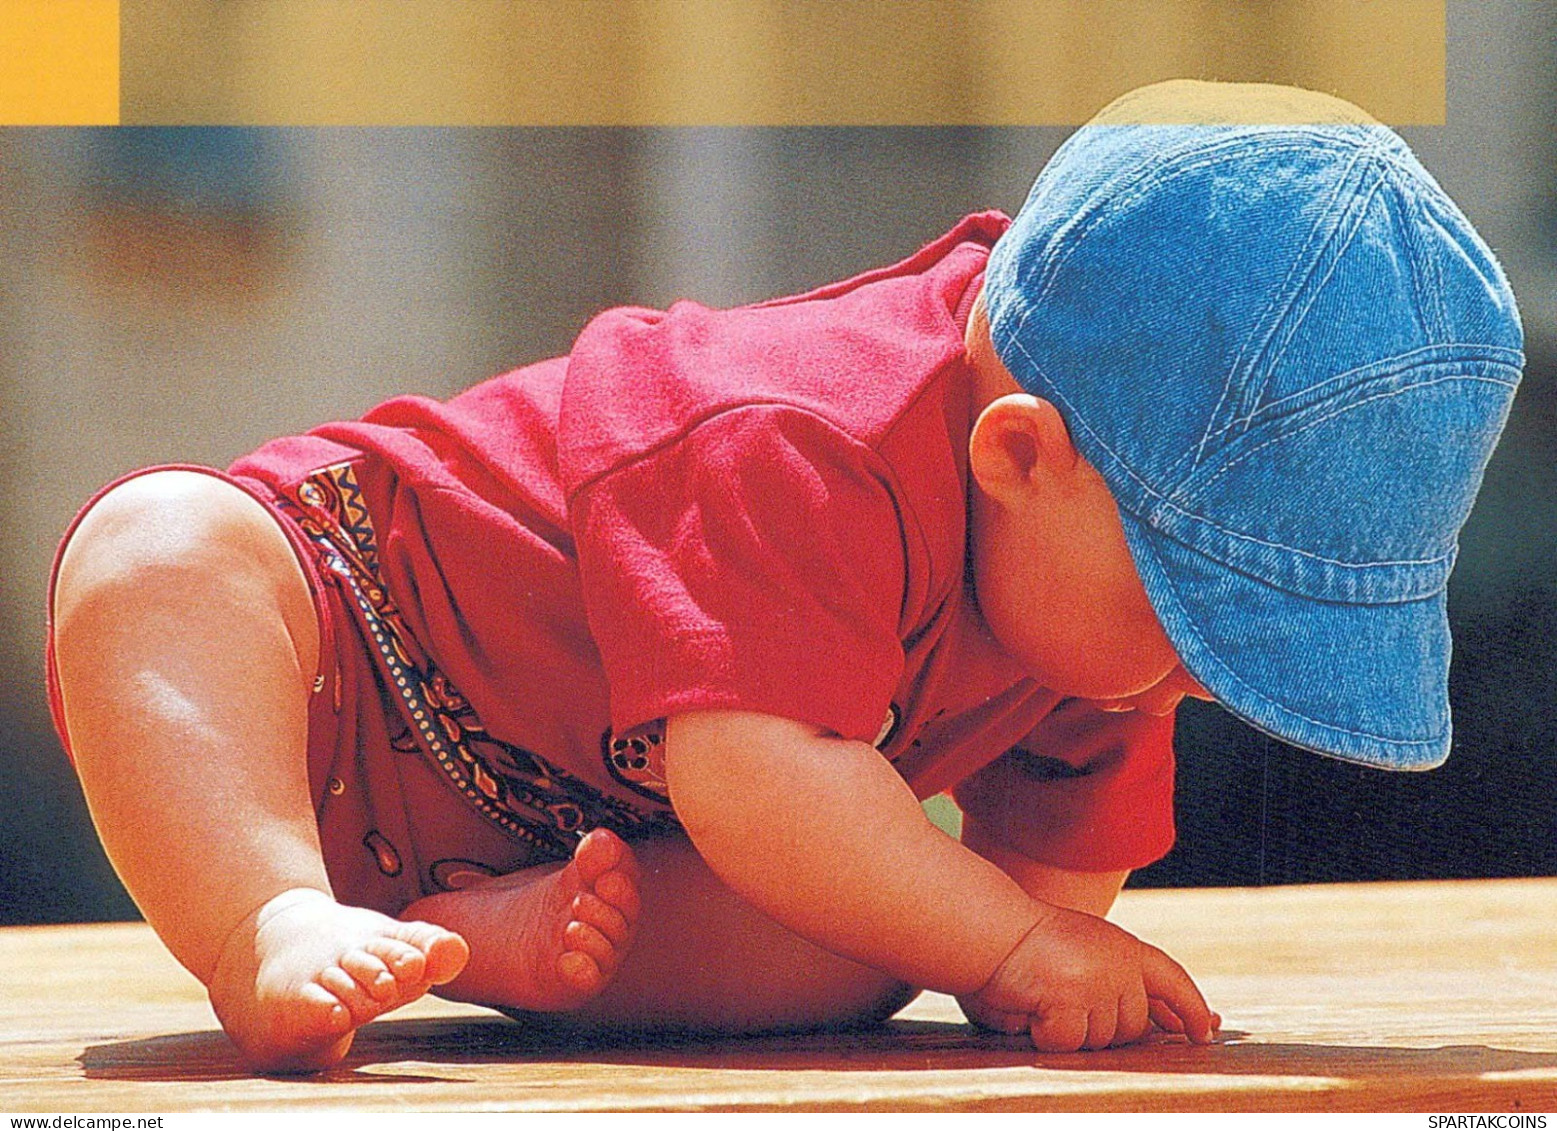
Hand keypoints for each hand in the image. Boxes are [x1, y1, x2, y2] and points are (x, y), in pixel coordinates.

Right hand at [959, 900, 1218, 1051]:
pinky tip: (1030, 1008)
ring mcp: (1098, 984)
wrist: (987, 929)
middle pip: (1133, 1027)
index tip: (1204, 1031)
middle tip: (1063, 1000)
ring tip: (1042, 996)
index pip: (1173, 980)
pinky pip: (1067, 1043)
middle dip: (1102, 1027)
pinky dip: (1044, 1035)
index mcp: (1124, 947)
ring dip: (1069, 1030)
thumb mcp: (1085, 950)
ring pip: (1100, 1040)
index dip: (1192, 1007)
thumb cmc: (1025, 944)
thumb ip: (1120, 978)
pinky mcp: (1071, 1003)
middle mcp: (1119, 966)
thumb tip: (1164, 1024)